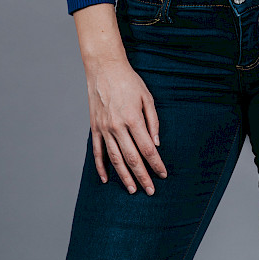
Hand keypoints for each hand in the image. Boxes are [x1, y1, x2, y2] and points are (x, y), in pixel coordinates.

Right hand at [84, 55, 167, 194]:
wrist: (104, 68)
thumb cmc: (129, 81)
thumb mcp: (147, 96)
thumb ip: (153, 120)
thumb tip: (156, 143)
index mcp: (133, 118)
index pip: (147, 148)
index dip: (156, 163)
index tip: (163, 174)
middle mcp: (117, 127)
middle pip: (132, 158)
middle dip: (143, 176)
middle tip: (151, 190)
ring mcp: (104, 128)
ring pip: (115, 159)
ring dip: (124, 176)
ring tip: (132, 189)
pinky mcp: (95, 127)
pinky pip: (97, 152)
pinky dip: (101, 167)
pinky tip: (107, 179)